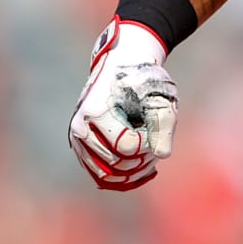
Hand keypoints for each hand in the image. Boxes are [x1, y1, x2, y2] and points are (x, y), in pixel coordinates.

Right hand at [68, 19, 178, 190]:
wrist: (123, 66)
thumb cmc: (143, 81)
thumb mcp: (159, 97)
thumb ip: (164, 125)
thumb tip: (162, 155)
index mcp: (96, 112)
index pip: (127, 147)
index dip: (149, 143)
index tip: (156, 127)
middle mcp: (81, 128)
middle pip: (116, 163)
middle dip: (142, 158)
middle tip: (157, 141)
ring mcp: (78, 140)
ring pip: (106, 175)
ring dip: (133, 171)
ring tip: (151, 155)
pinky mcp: (82, 148)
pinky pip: (100, 175)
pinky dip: (122, 177)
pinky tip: (143, 168)